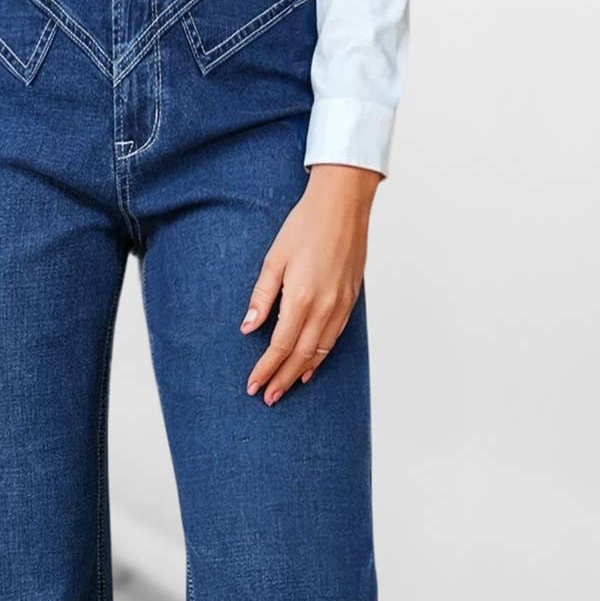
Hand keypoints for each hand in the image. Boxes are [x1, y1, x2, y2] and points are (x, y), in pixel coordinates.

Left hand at [241, 164, 381, 403]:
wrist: (344, 203)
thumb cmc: (306, 225)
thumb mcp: (274, 259)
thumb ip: (261, 297)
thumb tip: (249, 328)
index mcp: (301, 298)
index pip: (280, 346)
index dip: (266, 369)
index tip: (253, 385)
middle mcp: (324, 307)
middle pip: (300, 356)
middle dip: (281, 379)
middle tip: (267, 397)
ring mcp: (340, 305)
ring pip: (320, 351)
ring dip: (301, 372)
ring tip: (285, 388)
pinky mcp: (350, 299)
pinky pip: (334, 337)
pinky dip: (321, 356)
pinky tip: (311, 365)